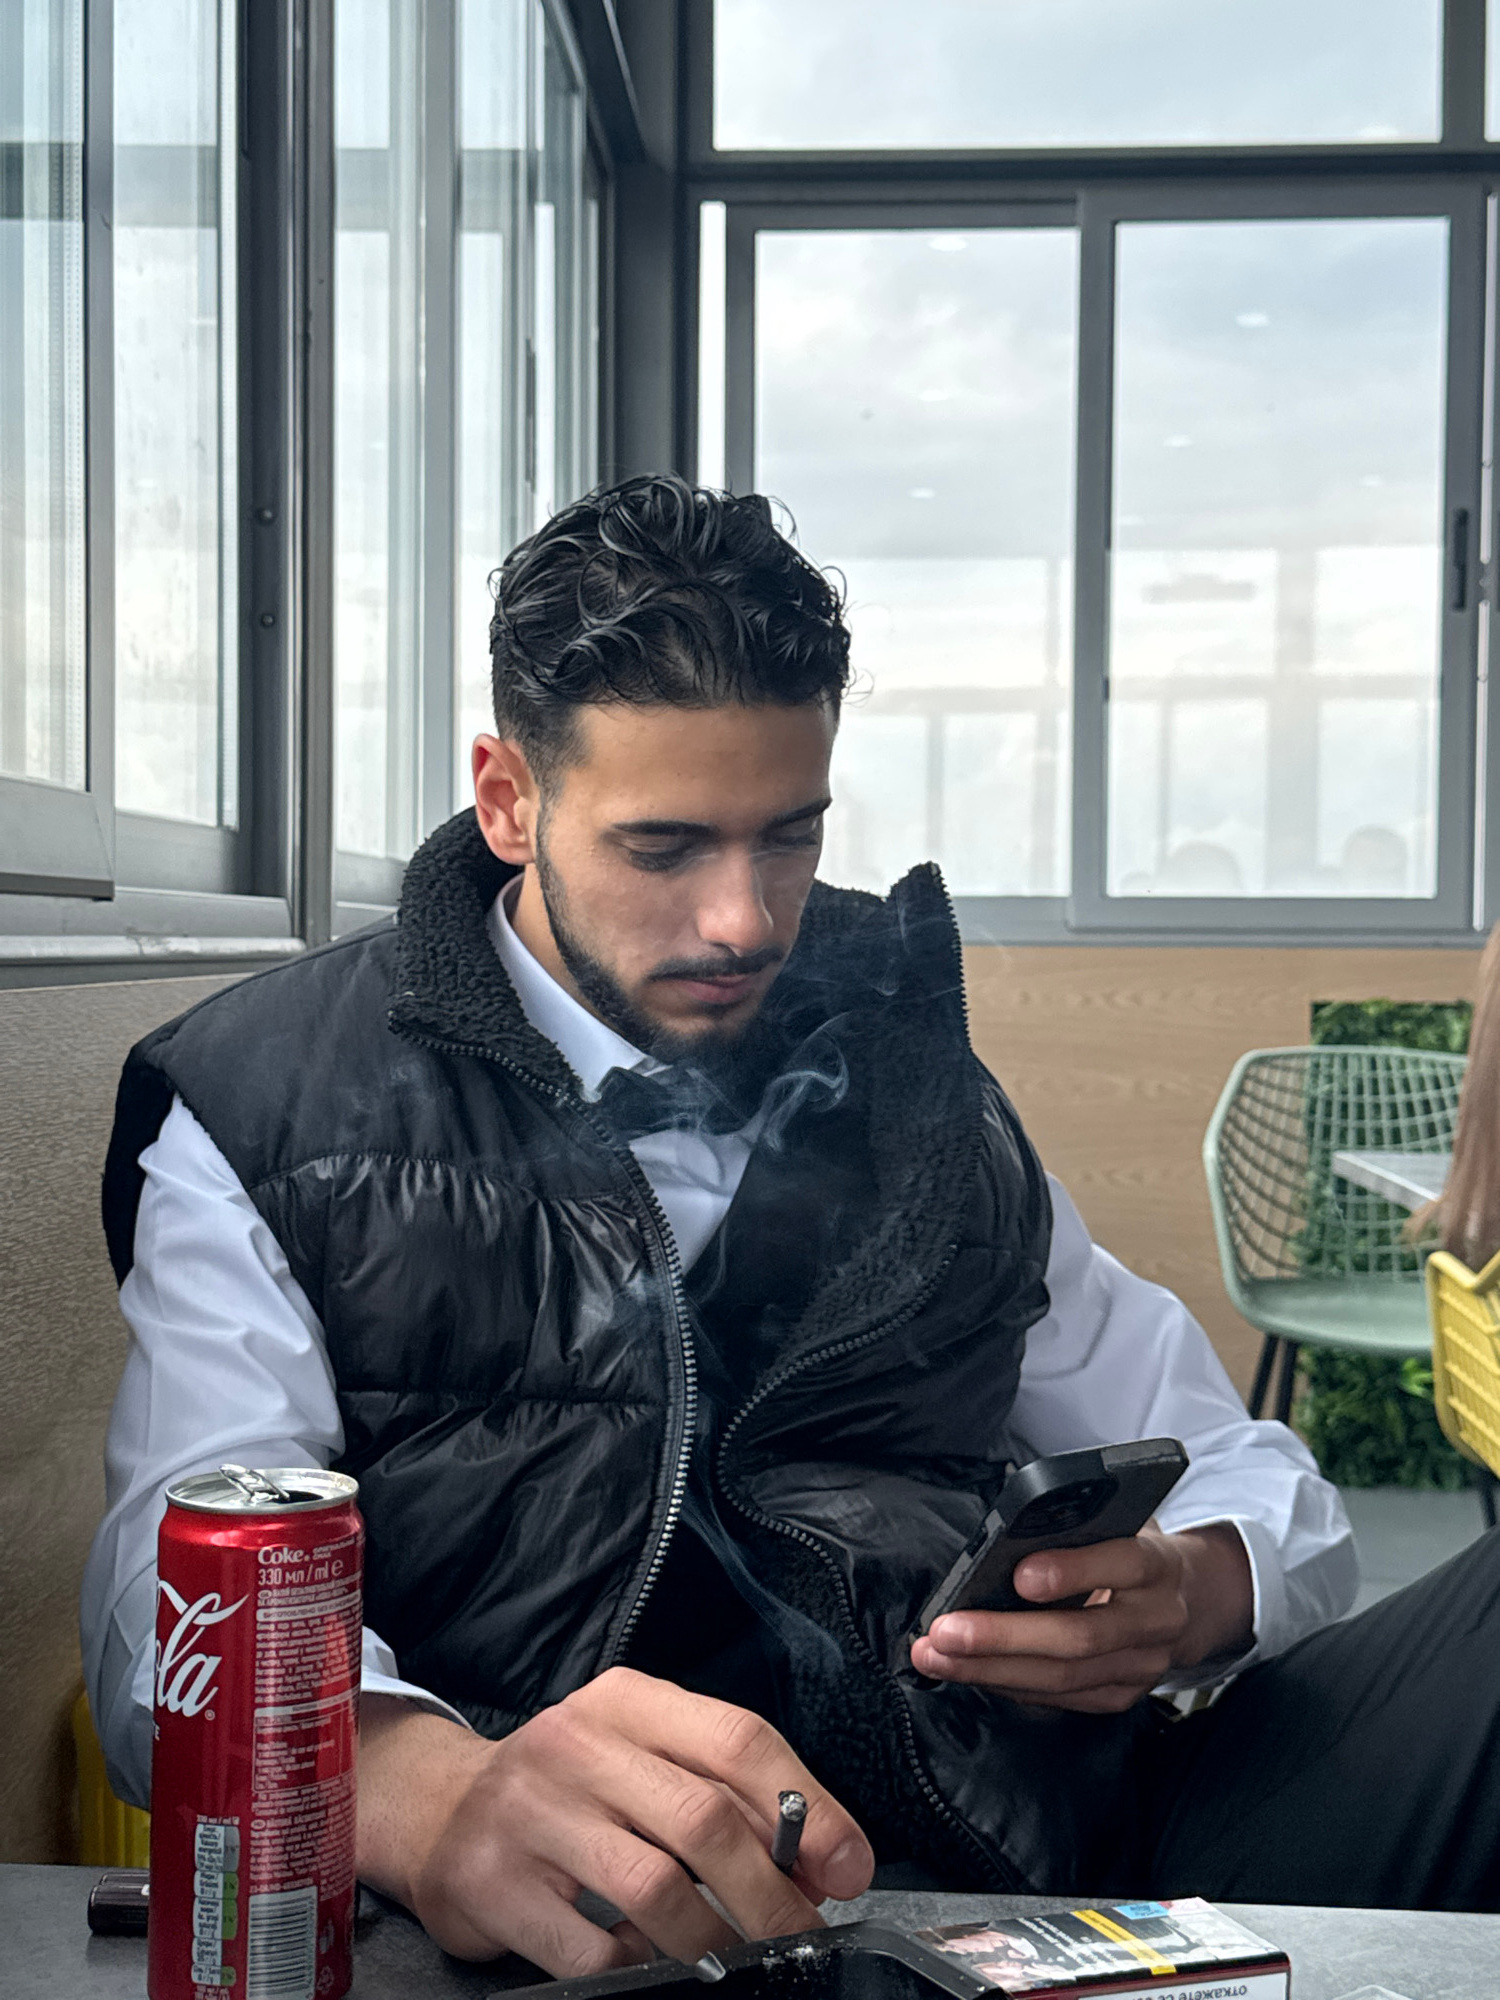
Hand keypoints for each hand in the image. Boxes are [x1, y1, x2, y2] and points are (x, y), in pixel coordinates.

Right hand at [356, 1667, 873, 1974]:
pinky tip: (649, 1961)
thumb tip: (822, 1860)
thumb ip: (724, 1794)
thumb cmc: (570, 1788)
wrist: (442, 1809)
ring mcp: (530, 1812)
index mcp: (628, 1701)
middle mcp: (577, 1743)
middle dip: (772, 1894)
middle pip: (704, 1819)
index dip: (807, 1808)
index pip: (738, 1738)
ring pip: (654, 1889)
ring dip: (714, 1942)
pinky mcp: (493, 1882)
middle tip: (802, 1936)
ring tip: (733, 1962)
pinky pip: (592, 1949)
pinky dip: (639, 1967)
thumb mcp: (641, 1759)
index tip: (847, 1868)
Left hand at [908, 1524, 1252, 1714]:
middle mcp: (1156, 1620)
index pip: (1121, 1564)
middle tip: (944, 1631)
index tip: (1019, 1573)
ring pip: (1064, 1677)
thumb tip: (1005, 1541)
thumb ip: (1076, 1527)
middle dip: (1004, 1637)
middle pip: (1080, 1637)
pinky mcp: (1123, 1695)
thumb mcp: (1117, 1522)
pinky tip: (968, 1673)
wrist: (1190, 1599)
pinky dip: (1008, 1686)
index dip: (1072, 1571)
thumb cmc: (1129, 1548)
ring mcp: (1143, 1666)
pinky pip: (1061, 1699)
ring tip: (935, 1657)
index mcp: (1157, 1563)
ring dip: (990, 1670)